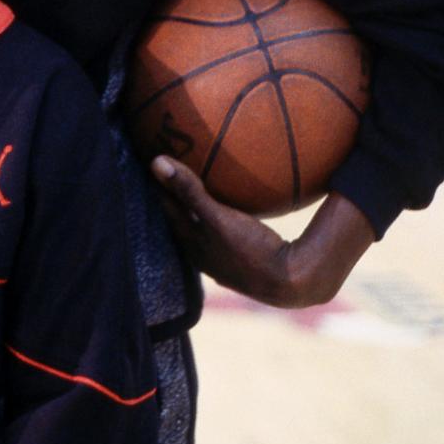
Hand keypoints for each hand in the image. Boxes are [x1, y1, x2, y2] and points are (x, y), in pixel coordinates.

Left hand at [151, 156, 374, 307]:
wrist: (291, 282)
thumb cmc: (251, 250)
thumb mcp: (216, 218)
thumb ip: (189, 191)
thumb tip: (156, 161)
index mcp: (191, 244)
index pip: (167, 209)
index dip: (159, 186)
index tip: (152, 162)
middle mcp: (202, 255)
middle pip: (182, 219)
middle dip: (175, 196)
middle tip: (171, 169)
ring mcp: (222, 261)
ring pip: (202, 229)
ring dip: (197, 209)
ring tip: (197, 185)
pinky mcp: (243, 261)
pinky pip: (225, 233)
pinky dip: (221, 217)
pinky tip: (234, 207)